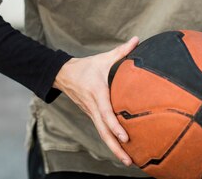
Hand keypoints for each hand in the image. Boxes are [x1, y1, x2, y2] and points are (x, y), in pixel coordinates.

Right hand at [53, 36, 139, 166]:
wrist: (64, 74)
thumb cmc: (87, 66)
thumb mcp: (104, 58)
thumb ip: (122, 51)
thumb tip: (138, 39)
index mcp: (97, 93)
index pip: (106, 113)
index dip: (115, 126)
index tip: (125, 137)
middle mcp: (93, 107)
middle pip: (104, 131)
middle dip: (116, 147)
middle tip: (129, 161)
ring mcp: (91, 113)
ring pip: (102, 134)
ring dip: (114, 149)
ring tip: (128, 161)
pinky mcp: (92, 116)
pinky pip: (101, 131)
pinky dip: (110, 142)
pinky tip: (121, 151)